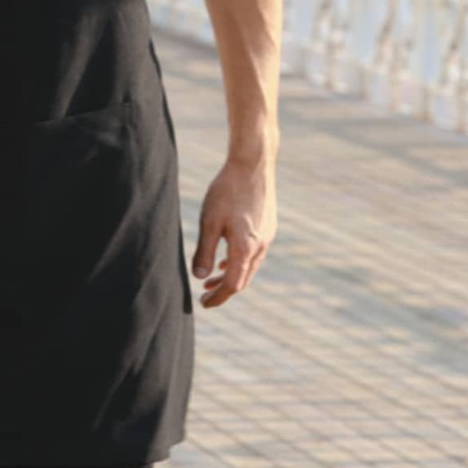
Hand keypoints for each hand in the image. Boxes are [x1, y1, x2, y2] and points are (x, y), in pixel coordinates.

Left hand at [191, 157, 276, 307]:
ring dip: (231, 275)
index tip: (204, 304)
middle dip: (223, 289)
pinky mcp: (268, 225)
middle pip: (243, 278)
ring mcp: (267, 235)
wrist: (253, 164)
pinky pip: (254, 252)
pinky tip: (226, 258)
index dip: (218, 297)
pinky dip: (239, 261)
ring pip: (249, 265)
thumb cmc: (227, 191)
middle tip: (205, 296)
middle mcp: (260, 246)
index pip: (233, 284)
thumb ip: (204, 251)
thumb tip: (199, 277)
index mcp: (246, 248)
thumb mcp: (209, 221)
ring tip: (211, 280)